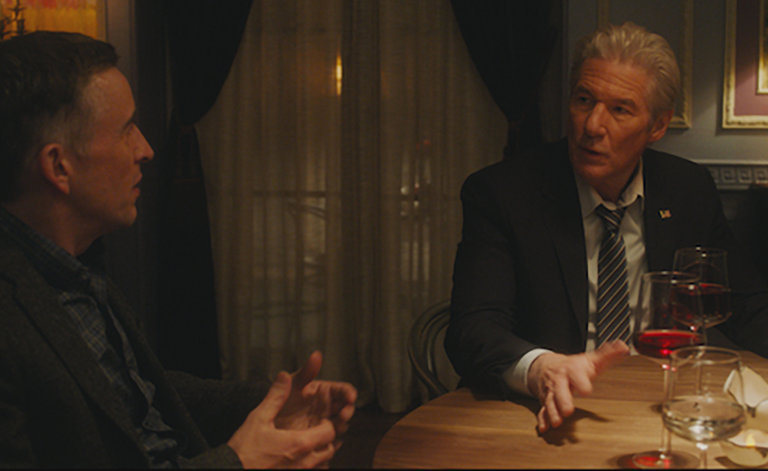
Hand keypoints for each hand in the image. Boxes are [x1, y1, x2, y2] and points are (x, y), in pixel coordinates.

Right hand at [227, 351, 356, 467]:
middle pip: (330, 450)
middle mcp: (305, 462)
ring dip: (320, 455)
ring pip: (323, 465)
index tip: (319, 422)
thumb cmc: (244, 451)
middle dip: (325, 440)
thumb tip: (285, 377)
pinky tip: (299, 461)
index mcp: (300, 443)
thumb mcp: (258, 418)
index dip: (327, 425)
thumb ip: (276, 397)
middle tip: (315, 432)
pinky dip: (312, 467)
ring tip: (308, 447)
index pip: (330, 432)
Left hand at [276, 351, 356, 438]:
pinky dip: (332, 441)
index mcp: (324, 392)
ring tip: (335, 426)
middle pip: (345, 408)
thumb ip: (306, 371)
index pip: (342, 391)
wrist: (265, 423)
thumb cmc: (278, 399)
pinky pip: (330, 441)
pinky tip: (328, 440)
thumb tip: (316, 354)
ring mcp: (323, 424)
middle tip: (344, 414)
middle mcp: (327, 408)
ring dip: (341, 426)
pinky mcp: (318, 440)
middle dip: (347, 411)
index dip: (349, 393)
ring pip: (340, 425)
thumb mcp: (292, 384)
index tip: (351, 397)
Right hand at [527, 340, 627, 433]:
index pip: (575, 374)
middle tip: (568, 410)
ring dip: (552, 412)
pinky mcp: (545, 400)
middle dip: (563, 400)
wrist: (546, 365)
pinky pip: (542, 410)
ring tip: (557, 422)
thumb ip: (607, 354)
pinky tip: (544, 427)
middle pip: (559, 389)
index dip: (580, 381)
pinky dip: (542, 419)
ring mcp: (551, 391)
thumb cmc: (572, 366)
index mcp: (571, 369)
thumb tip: (623, 347)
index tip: (586, 390)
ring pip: (549, 401)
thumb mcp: (589, 359)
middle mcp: (559, 380)